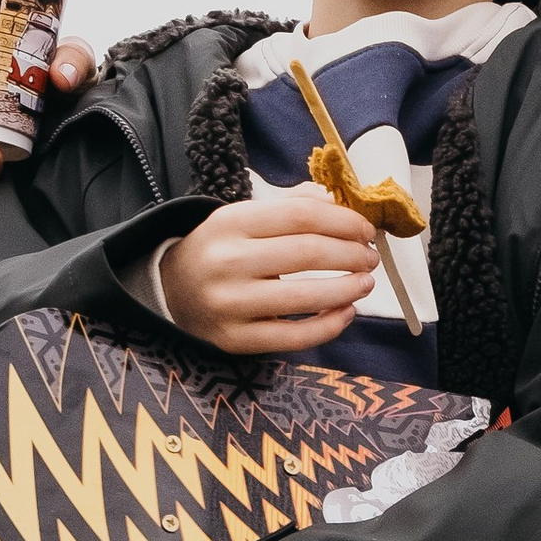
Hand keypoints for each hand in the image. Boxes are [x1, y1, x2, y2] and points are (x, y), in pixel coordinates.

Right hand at [154, 188, 379, 353]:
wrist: (170, 289)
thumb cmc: (220, 249)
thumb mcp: (243, 217)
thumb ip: (290, 205)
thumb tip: (338, 202)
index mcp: (230, 222)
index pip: (302, 216)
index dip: (344, 222)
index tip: (366, 230)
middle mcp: (227, 261)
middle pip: (308, 253)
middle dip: (352, 255)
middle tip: (370, 257)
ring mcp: (230, 303)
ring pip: (305, 297)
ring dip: (347, 289)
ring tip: (365, 283)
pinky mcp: (235, 339)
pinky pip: (293, 336)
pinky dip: (328, 325)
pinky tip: (345, 312)